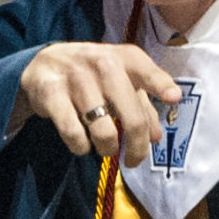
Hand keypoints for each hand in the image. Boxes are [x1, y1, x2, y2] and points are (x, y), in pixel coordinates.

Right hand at [10, 43, 181, 167]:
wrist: (44, 63)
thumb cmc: (92, 74)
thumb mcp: (120, 81)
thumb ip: (142, 106)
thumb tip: (156, 137)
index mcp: (124, 58)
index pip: (146, 71)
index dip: (160, 85)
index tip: (173, 98)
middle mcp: (102, 64)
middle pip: (132, 117)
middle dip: (137, 148)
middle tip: (134, 160)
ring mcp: (76, 78)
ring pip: (103, 132)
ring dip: (107, 149)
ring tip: (105, 147)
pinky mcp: (51, 94)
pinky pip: (73, 134)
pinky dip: (81, 147)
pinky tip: (81, 143)